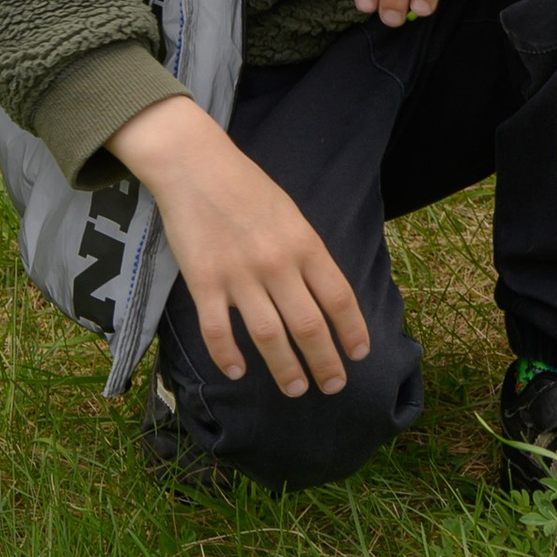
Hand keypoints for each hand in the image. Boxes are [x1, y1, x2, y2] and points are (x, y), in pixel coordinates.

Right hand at [112, 96, 369, 394]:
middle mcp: (277, 262)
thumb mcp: (291, 215)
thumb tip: (324, 297)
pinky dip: (228, 356)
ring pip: (269, 335)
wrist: (196, 166)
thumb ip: (306, 254)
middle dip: (325, 361)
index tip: (360, 355)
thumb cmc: (248, 189)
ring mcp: (239, 274)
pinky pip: (218, 330)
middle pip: (309, 324)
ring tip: (296, 389)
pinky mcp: (203, 281)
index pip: (339, 296)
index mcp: (305, 242)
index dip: (353, 330)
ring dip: (285, 368)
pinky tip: (238, 372)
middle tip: (333, 386)